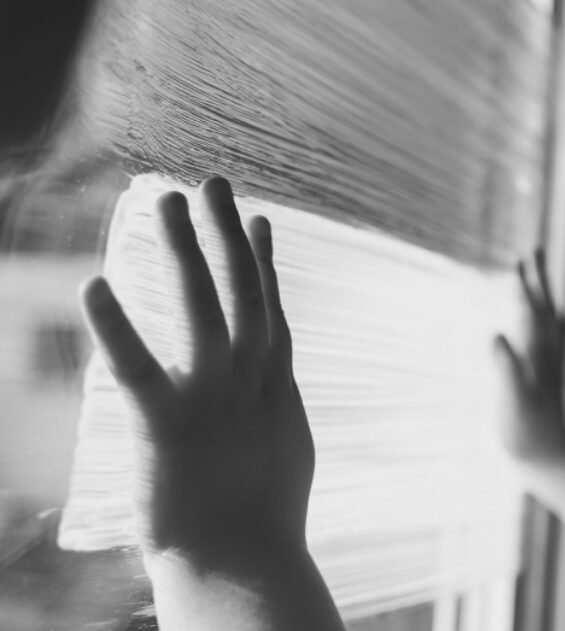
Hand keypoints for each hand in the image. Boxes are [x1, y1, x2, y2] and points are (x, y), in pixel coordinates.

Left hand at [79, 177, 312, 568]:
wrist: (246, 567)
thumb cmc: (262, 523)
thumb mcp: (282, 451)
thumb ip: (274, 410)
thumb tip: (274, 389)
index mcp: (276, 388)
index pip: (271, 308)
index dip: (265, 261)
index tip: (259, 219)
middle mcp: (251, 382)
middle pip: (244, 292)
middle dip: (228, 235)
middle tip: (211, 183)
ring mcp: (213, 399)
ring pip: (204, 309)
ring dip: (187, 251)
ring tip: (168, 200)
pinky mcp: (166, 425)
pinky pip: (138, 367)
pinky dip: (117, 326)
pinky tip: (94, 284)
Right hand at [494, 249, 564, 464]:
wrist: (552, 462)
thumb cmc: (528, 436)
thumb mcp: (512, 403)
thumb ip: (505, 369)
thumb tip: (496, 336)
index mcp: (537, 358)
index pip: (530, 314)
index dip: (523, 288)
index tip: (517, 261)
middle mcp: (548, 359)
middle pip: (544, 311)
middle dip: (538, 281)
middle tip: (532, 252)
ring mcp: (550, 369)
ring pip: (550, 324)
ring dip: (543, 298)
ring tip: (541, 279)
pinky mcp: (549, 381)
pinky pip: (552, 343)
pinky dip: (551, 324)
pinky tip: (553, 321)